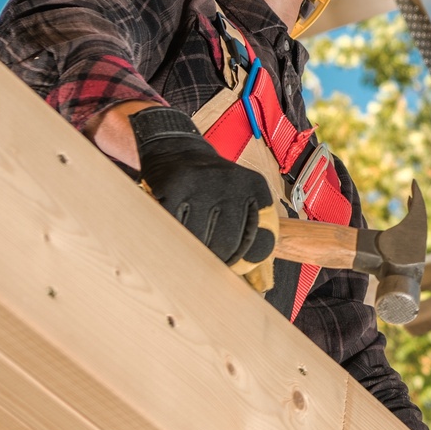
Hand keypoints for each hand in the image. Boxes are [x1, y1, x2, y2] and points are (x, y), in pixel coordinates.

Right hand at [130, 106, 274, 265]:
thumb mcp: (239, 198)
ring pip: (199, 239)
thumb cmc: (210, 185)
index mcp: (256, 189)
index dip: (245, 263)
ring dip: (190, 250)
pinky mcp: (175, 186)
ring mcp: (204, 183)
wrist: (176, 149)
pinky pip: (175, 226)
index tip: (233, 269)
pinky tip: (172, 231)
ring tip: (186, 245)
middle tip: (204, 262)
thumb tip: (253, 279)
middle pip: (227, 245)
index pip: (259, 241)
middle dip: (215, 260)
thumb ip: (248, 232)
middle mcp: (233, 183)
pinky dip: (171, 235)